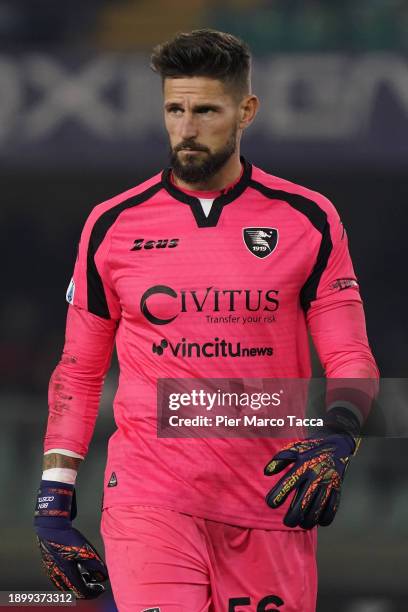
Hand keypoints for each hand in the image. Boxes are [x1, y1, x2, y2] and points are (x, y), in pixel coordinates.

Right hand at [34, 481, 107, 598]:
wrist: (51, 527)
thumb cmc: (68, 538)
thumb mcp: (86, 551)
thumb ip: (95, 565)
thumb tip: (103, 577)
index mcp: (67, 575)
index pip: (82, 592)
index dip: (93, 592)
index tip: (101, 588)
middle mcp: (58, 576)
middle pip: (74, 591)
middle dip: (87, 589)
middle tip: (96, 585)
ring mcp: (52, 571)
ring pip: (67, 586)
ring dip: (78, 584)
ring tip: (88, 576)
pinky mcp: (49, 565)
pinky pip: (61, 579)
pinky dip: (71, 579)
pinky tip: (77, 569)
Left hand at [264, 434, 355, 529]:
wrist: (337, 447)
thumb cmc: (310, 450)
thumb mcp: (294, 449)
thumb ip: (279, 460)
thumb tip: (266, 472)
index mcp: (303, 465)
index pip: (288, 483)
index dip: (277, 495)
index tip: (271, 504)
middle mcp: (315, 475)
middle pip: (303, 502)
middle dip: (293, 516)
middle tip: (287, 522)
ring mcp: (327, 483)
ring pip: (317, 509)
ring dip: (308, 521)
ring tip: (301, 524)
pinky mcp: (337, 489)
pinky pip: (332, 508)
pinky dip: (324, 518)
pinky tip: (317, 520)